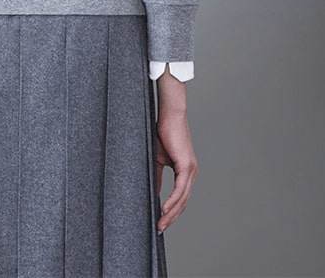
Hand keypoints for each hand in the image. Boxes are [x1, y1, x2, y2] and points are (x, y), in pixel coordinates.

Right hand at [154, 68, 198, 233]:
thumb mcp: (158, 159)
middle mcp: (192, 173)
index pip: (180, 197)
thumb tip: (153, 193)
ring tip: (159, 224)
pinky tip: (163, 209)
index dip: (171, 211)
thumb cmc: (163, 133)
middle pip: (183, 203)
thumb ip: (157, 176)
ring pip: (182, 199)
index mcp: (186, 172)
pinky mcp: (186, 165)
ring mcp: (191, 170)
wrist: (169, 115)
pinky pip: (180, 189)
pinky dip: (172, 200)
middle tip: (159, 229)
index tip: (160, 222)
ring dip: (170, 213)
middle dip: (171, 218)